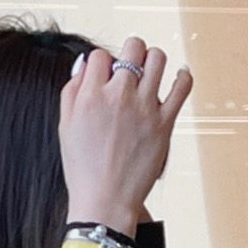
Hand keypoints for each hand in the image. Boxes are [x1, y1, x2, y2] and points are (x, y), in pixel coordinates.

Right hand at [59, 37, 192, 235]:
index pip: (99, 55)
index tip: (105, 76)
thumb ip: (71, 91)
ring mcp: (144, 108)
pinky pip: (182, 86)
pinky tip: (179, 76)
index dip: (102, 63)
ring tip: (150, 72)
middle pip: (132, 48)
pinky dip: (183, 76)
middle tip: (130, 68)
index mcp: (90, 96)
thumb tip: (84, 65)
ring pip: (157, 58)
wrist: (105, 200)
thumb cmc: (83, 168)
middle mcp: (118, 96)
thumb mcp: (65, 126)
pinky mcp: (165, 123)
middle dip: (130, 52)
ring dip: (153, 59)